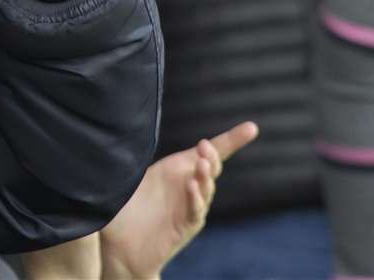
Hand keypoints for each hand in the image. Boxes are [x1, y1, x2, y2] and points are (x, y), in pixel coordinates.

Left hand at [101, 121, 259, 278]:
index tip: (252, 128)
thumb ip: (138, 156)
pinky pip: (195, 210)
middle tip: (204, 147)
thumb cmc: (126, 207)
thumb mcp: (131, 176)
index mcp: (179, 170)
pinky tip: (191, 186)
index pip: (209, 153)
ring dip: (205, 176)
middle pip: (211, 168)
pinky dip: (195, 197)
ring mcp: (190, 207)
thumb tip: (136, 130)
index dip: (231, 140)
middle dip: (212, 156)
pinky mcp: (185, 226)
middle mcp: (189, 187)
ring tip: (202, 164)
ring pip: (206, 189)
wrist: (121, 246)